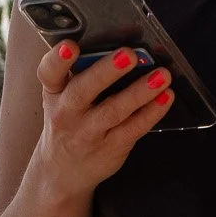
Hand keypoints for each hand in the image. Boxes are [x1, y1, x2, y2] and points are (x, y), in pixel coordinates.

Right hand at [33, 41, 173, 197]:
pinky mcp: (110, 147)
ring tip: (161, 75)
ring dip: (139, 92)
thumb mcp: (63, 97)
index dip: (58, 59)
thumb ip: (84, 73)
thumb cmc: (68, 121)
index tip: (71, 45)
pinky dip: (151, 113)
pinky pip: (133, 129)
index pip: (49, 72)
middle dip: (106, 72)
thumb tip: (125, 49)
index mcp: (55, 91)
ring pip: (114, 111)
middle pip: (83, 91)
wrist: (62, 170)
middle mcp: (67, 112)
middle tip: (128, 55)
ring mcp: (88, 133)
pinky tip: (165, 98)